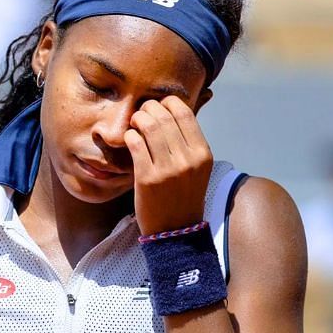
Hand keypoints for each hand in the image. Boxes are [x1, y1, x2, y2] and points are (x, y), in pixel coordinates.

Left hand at [124, 96, 213, 235]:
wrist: (176, 230)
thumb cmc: (183, 195)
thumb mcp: (196, 167)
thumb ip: (188, 142)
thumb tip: (172, 111)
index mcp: (203, 153)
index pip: (185, 113)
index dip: (167, 103)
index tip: (158, 106)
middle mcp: (189, 159)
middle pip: (164, 117)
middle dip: (148, 109)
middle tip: (141, 113)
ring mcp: (168, 169)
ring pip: (149, 127)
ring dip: (137, 119)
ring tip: (134, 124)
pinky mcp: (148, 178)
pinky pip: (135, 144)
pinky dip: (129, 136)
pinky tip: (129, 139)